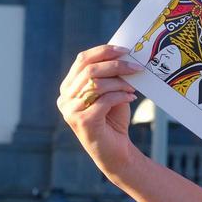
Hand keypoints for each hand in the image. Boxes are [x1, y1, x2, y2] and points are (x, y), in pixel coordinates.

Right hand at [56, 45, 143, 175]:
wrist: (115, 151)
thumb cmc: (113, 119)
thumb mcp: (111, 92)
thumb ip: (110, 76)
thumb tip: (124, 54)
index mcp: (69, 87)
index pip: (82, 60)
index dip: (103, 52)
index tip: (125, 50)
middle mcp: (65, 98)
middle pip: (89, 70)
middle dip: (116, 65)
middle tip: (136, 67)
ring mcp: (71, 110)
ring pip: (96, 84)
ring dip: (119, 82)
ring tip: (133, 86)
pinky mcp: (82, 121)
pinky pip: (104, 100)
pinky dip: (120, 96)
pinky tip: (131, 97)